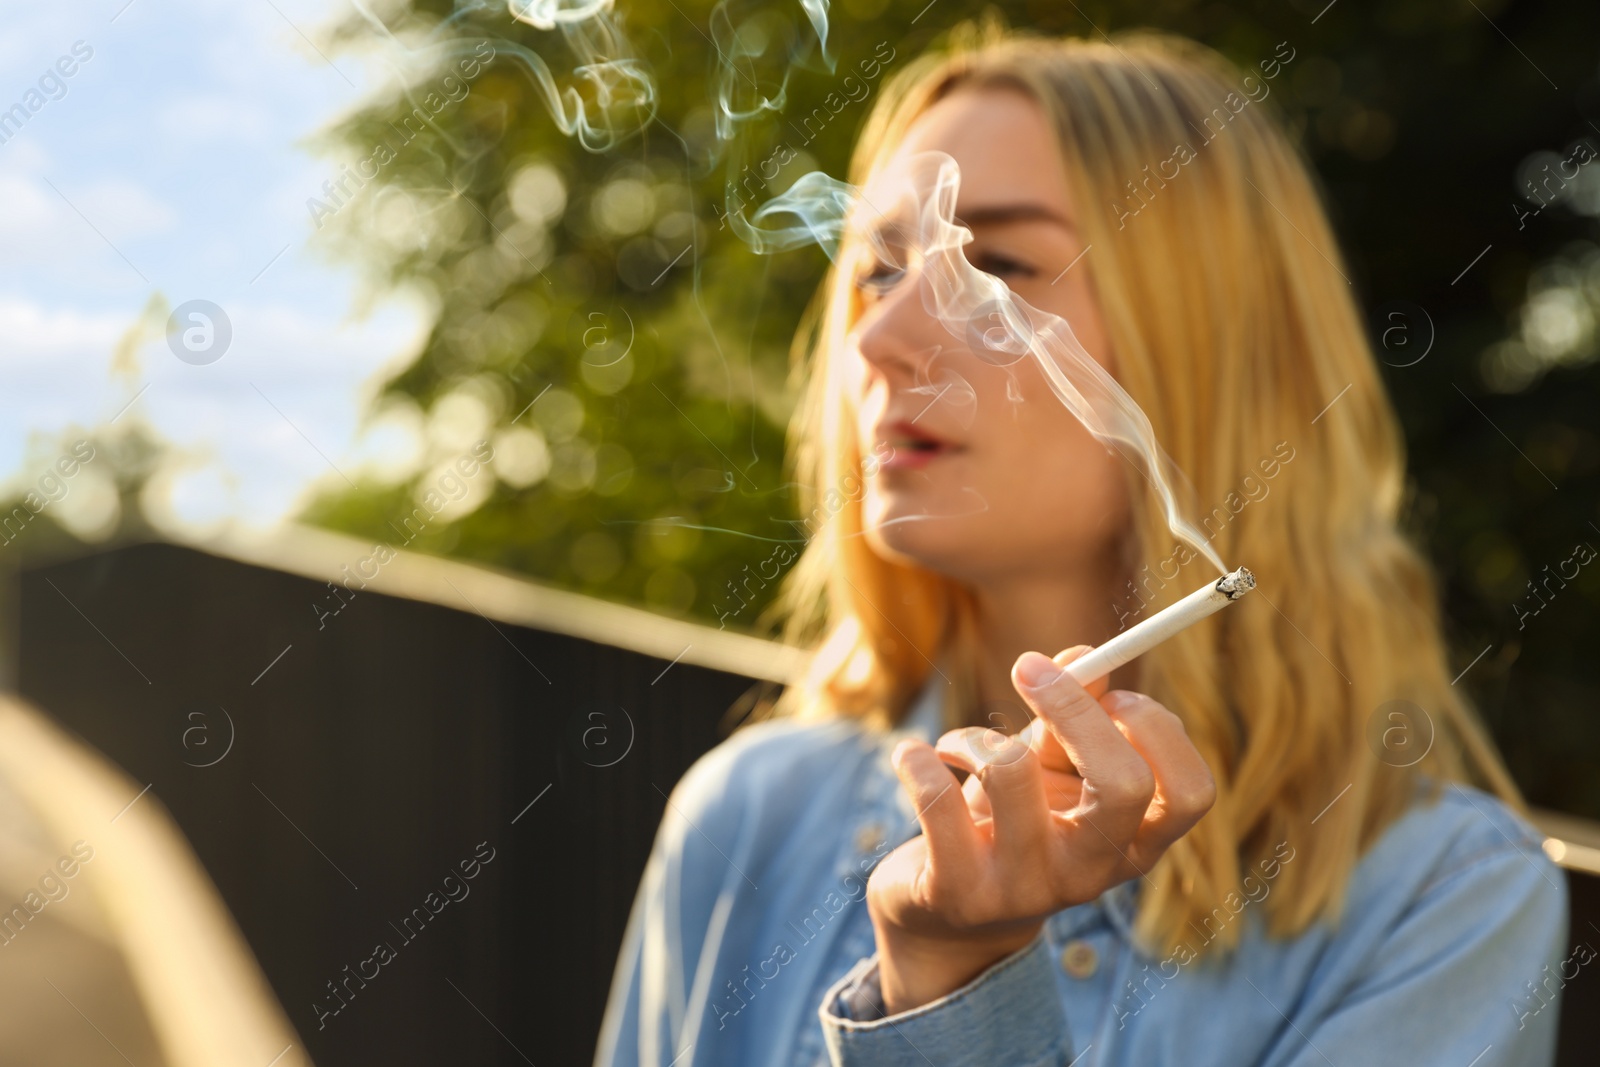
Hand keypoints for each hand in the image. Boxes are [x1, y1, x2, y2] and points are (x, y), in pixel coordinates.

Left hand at [865, 645, 1216, 1014]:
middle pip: (1124, 784)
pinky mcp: (959, 894)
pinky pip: (937, 799)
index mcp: (1132, 843)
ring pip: (1012, 770)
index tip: (1112, 693)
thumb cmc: (1011, 822)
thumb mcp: (1048, 770)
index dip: (1157, 728)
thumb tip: (1084, 656)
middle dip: (1075, 708)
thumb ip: (1072, 713)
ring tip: (958, 745)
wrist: (946, 917)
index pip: (1189, 792)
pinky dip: (917, 760)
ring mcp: (1027, 890)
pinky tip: (912, 757)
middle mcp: (1091, 874)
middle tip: (1030, 673)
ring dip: (975, 735)